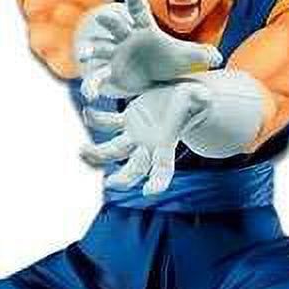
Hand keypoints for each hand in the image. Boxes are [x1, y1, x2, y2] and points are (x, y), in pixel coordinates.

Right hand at [76, 0, 221, 100]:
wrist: (159, 76)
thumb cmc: (171, 60)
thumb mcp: (188, 57)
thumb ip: (202, 55)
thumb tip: (218, 58)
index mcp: (145, 30)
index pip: (140, 12)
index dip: (135, 1)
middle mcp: (127, 39)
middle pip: (116, 26)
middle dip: (109, 22)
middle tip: (103, 18)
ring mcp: (116, 55)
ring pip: (101, 49)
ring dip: (92, 50)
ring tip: (84, 55)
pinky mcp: (112, 73)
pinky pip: (100, 77)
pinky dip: (93, 84)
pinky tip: (90, 93)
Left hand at [80, 81, 212, 194]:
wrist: (180, 96)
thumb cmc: (194, 100)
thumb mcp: (199, 97)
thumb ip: (200, 98)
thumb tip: (205, 96)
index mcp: (166, 145)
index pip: (163, 169)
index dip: (158, 182)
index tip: (149, 192)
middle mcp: (148, 146)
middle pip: (134, 170)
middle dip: (123, 179)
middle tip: (111, 184)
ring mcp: (134, 135)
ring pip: (113, 151)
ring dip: (97, 154)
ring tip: (83, 151)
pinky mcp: (126, 121)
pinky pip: (107, 123)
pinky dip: (96, 120)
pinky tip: (88, 112)